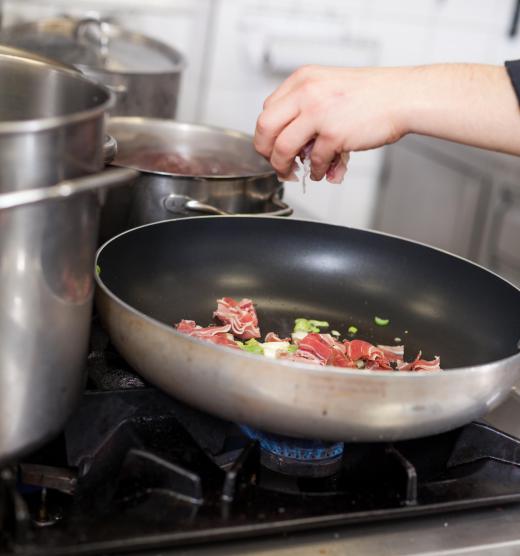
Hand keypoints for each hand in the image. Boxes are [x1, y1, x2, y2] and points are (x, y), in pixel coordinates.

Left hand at [254, 65, 410, 180]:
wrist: (402, 96)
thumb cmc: (372, 95)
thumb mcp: (329, 87)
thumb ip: (307, 109)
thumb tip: (291, 143)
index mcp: (302, 79)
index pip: (267, 110)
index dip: (268, 135)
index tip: (274, 147)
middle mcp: (306, 93)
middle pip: (264, 129)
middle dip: (267, 153)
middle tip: (277, 164)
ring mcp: (318, 113)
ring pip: (282, 149)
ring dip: (285, 167)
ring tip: (295, 173)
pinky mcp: (333, 134)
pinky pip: (313, 161)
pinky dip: (316, 171)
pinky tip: (324, 171)